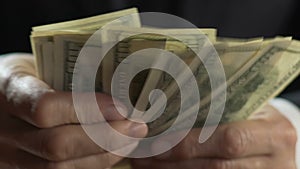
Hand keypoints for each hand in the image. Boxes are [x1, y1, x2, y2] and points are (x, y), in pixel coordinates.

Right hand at [0, 54, 147, 168]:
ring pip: (59, 168)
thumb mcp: (39, 63)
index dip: (88, 110)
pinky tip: (112, 152)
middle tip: (136, 127)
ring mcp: (9, 156)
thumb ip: (71, 75)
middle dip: (105, 138)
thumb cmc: (28, 75)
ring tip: (130, 141)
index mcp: (8, 90)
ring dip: (103, 156)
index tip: (122, 109)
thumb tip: (121, 87)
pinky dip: (92, 165)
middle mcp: (4, 129)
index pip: (46, 107)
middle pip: (56, 146)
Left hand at [132, 104, 296, 168]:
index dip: (188, 142)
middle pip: (216, 166)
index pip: (228, 140)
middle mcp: (276, 161)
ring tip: (145, 162)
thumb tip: (165, 106)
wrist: (276, 136)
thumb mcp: (246, 105)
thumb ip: (216, 107)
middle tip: (142, 153)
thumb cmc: (255, 114)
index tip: (155, 139)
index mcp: (274, 132)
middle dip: (174, 161)